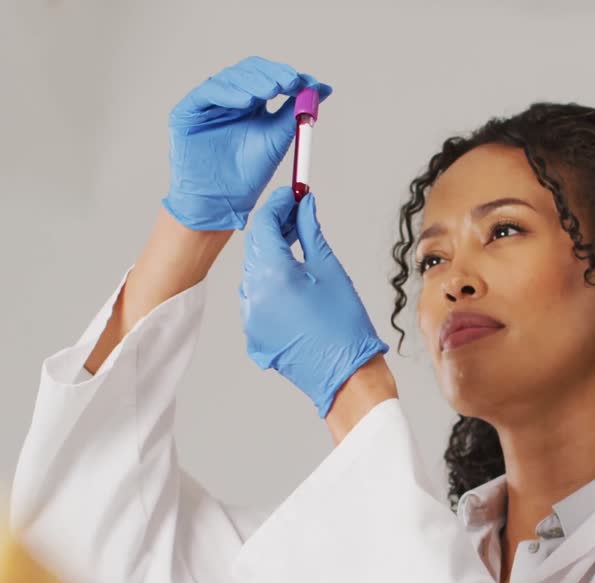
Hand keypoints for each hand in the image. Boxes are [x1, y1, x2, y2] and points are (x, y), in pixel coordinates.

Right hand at [162, 56, 332, 230]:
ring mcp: (208, 103)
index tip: (308, 83)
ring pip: (230, 78)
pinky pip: (206, 94)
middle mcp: (229, 97)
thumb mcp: (278, 138)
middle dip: (272, 75)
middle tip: (290, 82)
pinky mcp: (188, 112)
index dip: (287, 76)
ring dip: (253, 82)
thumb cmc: (248, 173)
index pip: (268, 76)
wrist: (223, 201)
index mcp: (251, 102)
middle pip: (250, 71)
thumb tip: (323, 88)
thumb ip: (297, 112)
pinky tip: (246, 102)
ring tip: (272, 91)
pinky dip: (228, 93)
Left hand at [240, 188, 389, 417]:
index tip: (293, 195)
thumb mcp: (330, 269)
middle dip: (274, 228)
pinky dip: (269, 285)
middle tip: (298, 216)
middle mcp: (252, 294)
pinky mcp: (253, 334)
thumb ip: (310, 232)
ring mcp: (249, 316)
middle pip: (256, 247)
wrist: (345, 374)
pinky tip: (292, 284)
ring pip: (253, 272)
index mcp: (272, 274)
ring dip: (271, 256)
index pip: (265, 225)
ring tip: (297, 249)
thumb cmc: (345, 325)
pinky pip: (255, 299)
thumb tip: (305, 206)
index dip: (279, 205)